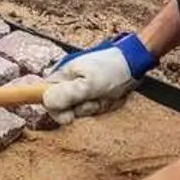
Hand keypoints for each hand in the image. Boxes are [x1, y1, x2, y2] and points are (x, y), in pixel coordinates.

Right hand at [41, 33, 157, 124]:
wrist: (134, 64)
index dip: (55, 109)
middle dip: (80, 109)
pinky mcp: (90, 97)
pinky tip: (108, 98)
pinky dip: (101, 107)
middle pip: (62, 110)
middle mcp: (66, 84)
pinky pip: (90, 110)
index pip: (45, 99)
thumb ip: (67, 94)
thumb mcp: (89, 83)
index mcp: (60, 76)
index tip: (69, 114)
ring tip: (104, 95)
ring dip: (93, 107)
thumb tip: (46, 101)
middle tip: (94, 99)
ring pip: (78, 111)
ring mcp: (79, 92)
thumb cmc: (111, 68)